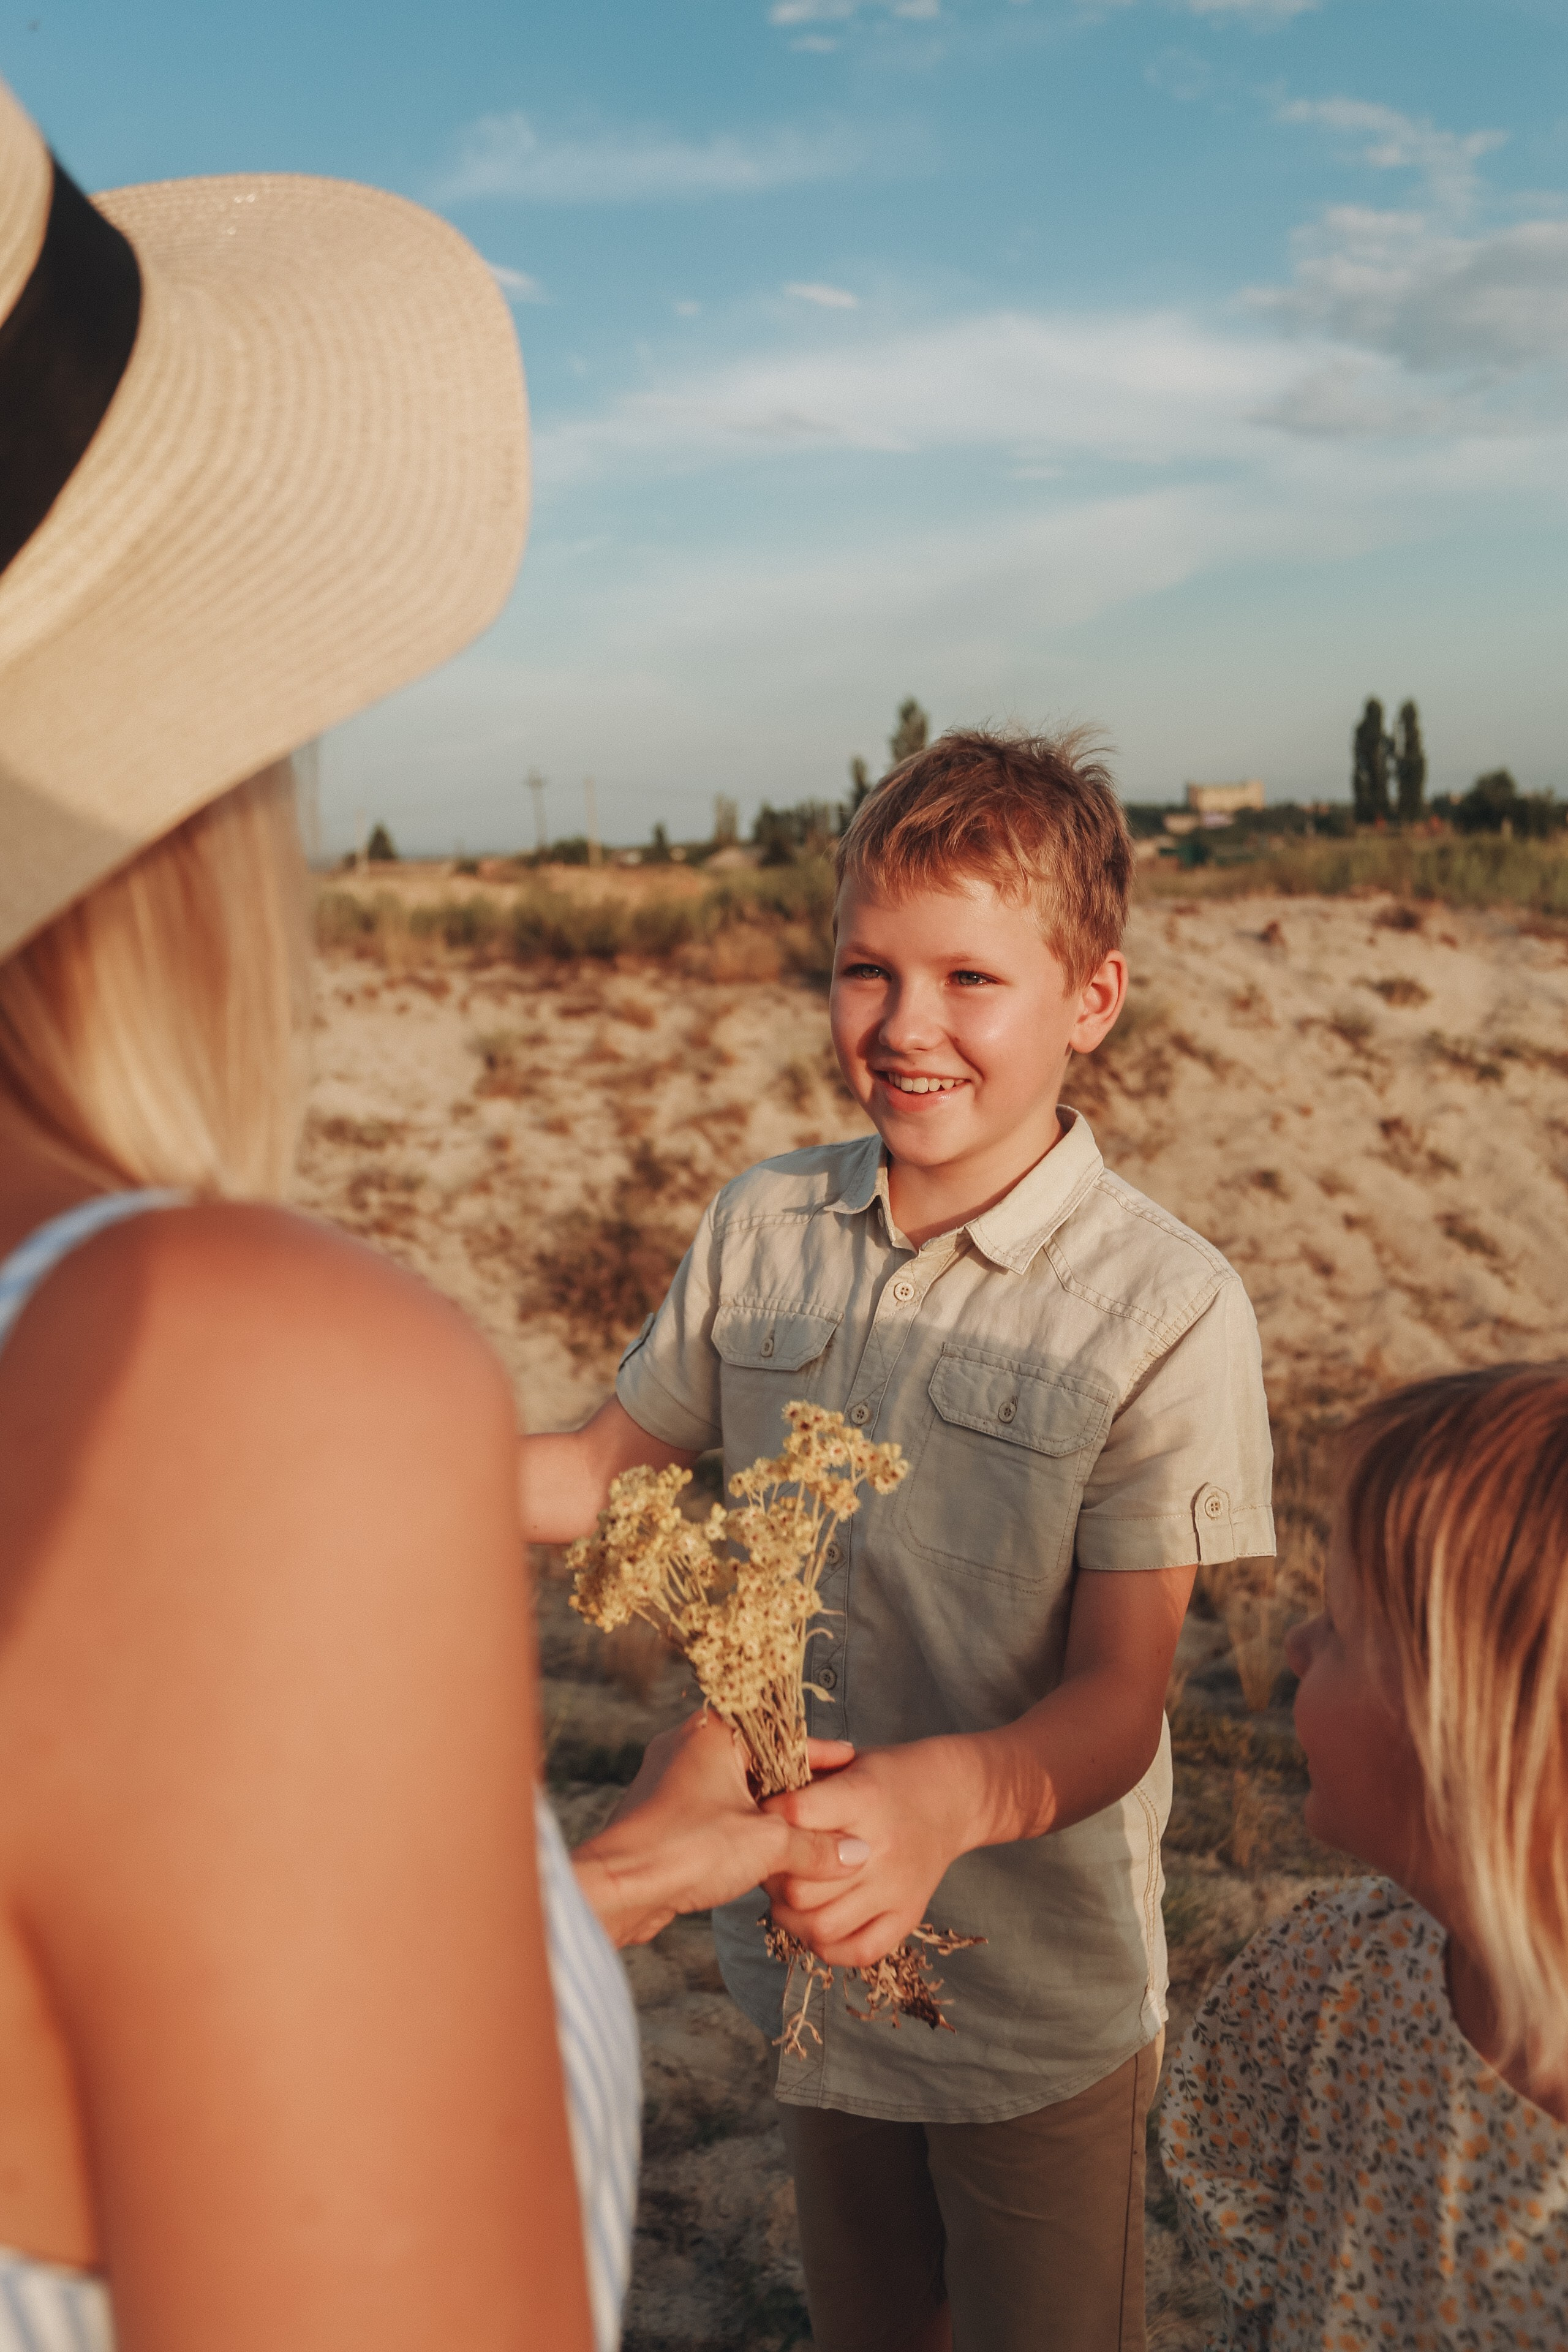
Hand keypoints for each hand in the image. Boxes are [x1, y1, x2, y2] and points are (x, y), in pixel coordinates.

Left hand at [571, 1714, 863, 1947]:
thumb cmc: (686, 1849)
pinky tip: (764, 1851)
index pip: (782, 1734)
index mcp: (713, 1731)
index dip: (821, 1755)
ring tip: (805, 1833)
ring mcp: (670, 1777)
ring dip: (768, 1812)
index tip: (850, 1766)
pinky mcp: (661, 1811)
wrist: (619, 1887)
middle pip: (760, 1760)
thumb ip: (816, 1845)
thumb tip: (858, 1854)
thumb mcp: (767, 1844)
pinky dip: (740, 1827)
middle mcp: (689, 1743)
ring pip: (735, 1788)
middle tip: (833, 1803)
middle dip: (795, 1787)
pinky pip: (714, 1810)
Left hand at [763, 1736, 983, 1967]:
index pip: (796, 1816)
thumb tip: (752, 1807)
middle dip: (772, 1876)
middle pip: (802, 1885)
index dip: (767, 1817)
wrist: (953, 1797)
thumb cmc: (888, 1777)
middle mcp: (881, 1847)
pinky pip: (858, 1951)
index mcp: (864, 1798)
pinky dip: (826, 1946)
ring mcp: (896, 1888)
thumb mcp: (847, 1764)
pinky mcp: (908, 1915)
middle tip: (766, 1863)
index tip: (756, 1816)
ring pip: (821, 1926)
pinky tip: (814, 1924)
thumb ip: (804, 1784)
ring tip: (784, 1897)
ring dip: (790, 1917)